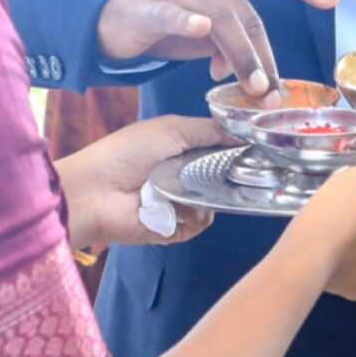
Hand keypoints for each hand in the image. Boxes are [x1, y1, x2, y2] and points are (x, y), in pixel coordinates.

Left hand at [57, 115, 228, 246]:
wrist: (96, 192)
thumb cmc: (128, 152)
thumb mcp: (171, 128)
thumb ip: (210, 130)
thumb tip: (244, 134)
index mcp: (181, 148)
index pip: (220, 149)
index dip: (238, 148)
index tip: (259, 148)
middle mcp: (183, 175)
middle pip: (223, 176)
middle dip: (233, 174)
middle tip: (244, 171)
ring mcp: (180, 203)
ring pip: (216, 201)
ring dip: (210, 195)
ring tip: (194, 188)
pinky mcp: (175, 228)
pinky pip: (200, 223)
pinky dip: (195, 216)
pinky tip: (180, 208)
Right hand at [97, 0, 338, 97]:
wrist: (114, 10)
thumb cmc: (173, 14)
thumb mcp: (212, 29)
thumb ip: (236, 45)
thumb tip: (254, 80)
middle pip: (246, 15)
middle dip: (264, 58)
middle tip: (273, 93)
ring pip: (219, 18)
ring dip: (239, 56)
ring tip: (252, 86)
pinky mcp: (149, 4)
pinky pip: (172, 13)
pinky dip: (187, 21)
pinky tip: (201, 29)